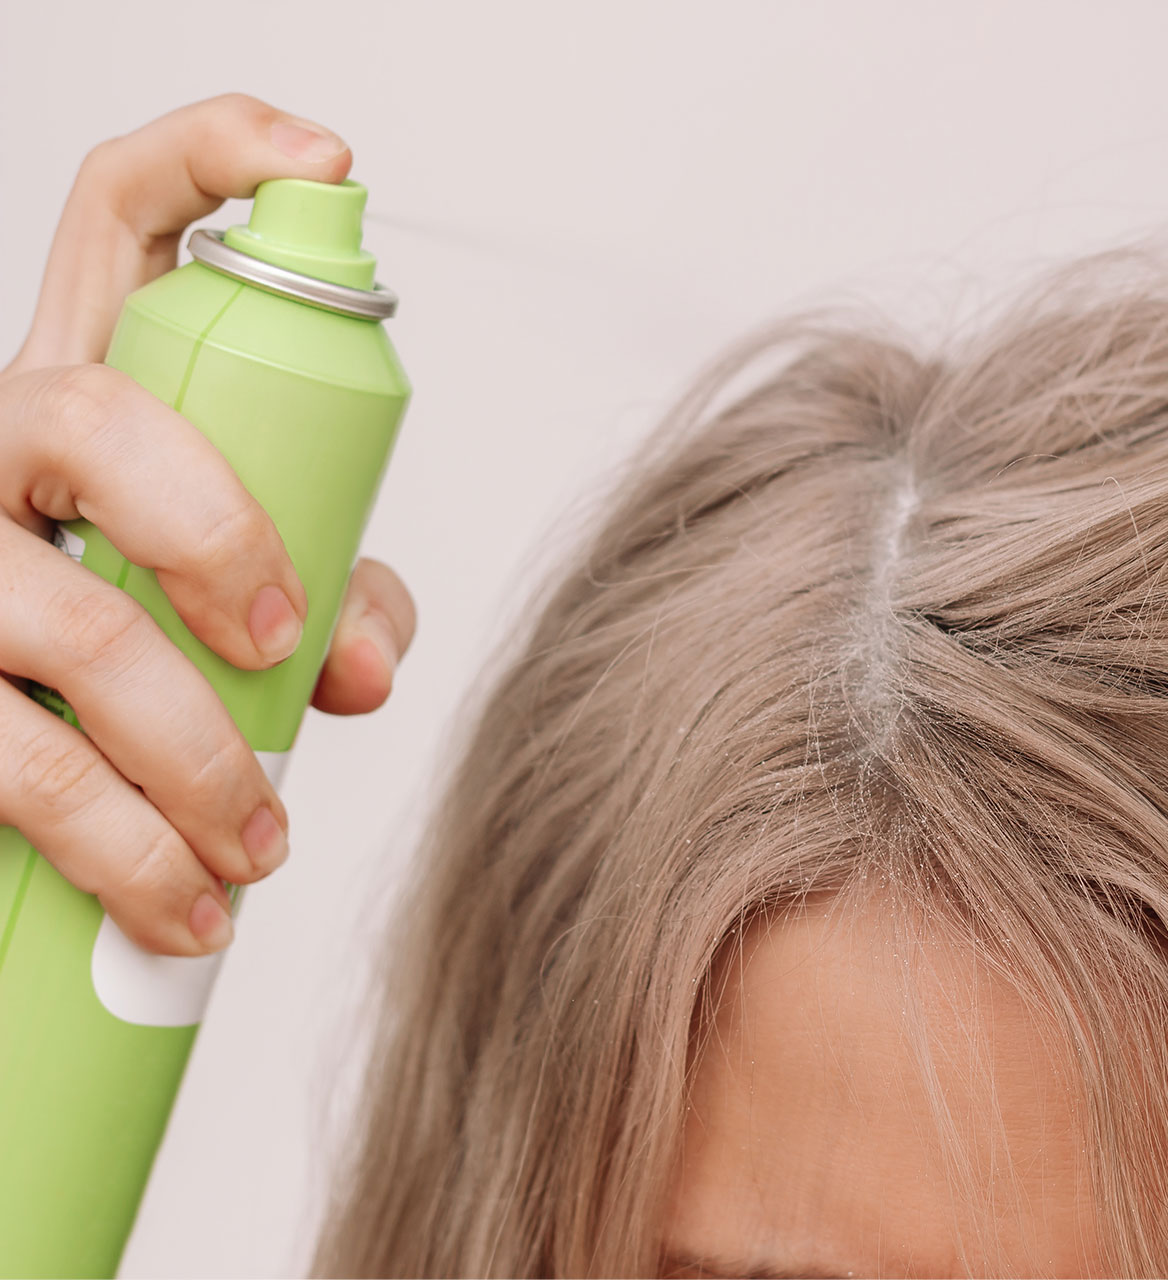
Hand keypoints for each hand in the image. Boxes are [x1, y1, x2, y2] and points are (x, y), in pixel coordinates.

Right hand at [0, 94, 416, 957]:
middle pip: (102, 420)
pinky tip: (186, 910)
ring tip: (257, 848)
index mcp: (87, 395)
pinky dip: (124, 854)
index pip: (122, 217)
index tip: (329, 164)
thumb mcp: (216, 584)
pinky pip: (13, 764)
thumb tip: (366, 667)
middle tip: (285, 647)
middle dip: (218, 529)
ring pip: (64, 619)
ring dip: (190, 757)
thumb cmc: (125, 631)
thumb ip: (321, 588)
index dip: (217, 157)